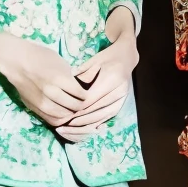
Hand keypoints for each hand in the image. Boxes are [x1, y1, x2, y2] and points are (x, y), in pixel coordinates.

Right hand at [0, 34, 84, 128]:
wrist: (16, 60)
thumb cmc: (40, 56)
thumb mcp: (60, 62)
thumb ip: (71, 76)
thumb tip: (82, 87)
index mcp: (59, 78)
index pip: (80, 94)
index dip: (85, 95)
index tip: (85, 93)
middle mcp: (50, 92)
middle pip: (73, 106)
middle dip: (80, 105)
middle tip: (81, 102)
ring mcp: (40, 101)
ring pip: (62, 115)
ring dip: (70, 113)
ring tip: (72, 108)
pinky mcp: (33, 107)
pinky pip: (50, 119)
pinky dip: (59, 119)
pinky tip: (62, 114)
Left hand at [59, 8, 139, 139]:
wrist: (126, 57)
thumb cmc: (107, 57)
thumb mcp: (94, 60)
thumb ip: (82, 73)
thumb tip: (69, 86)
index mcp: (112, 78)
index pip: (90, 99)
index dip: (75, 108)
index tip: (62, 113)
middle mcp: (118, 91)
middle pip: (95, 111)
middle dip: (77, 120)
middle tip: (61, 125)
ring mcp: (121, 100)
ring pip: (100, 118)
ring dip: (83, 126)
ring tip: (68, 129)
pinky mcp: (120, 105)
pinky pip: (105, 119)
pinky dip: (92, 125)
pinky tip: (80, 129)